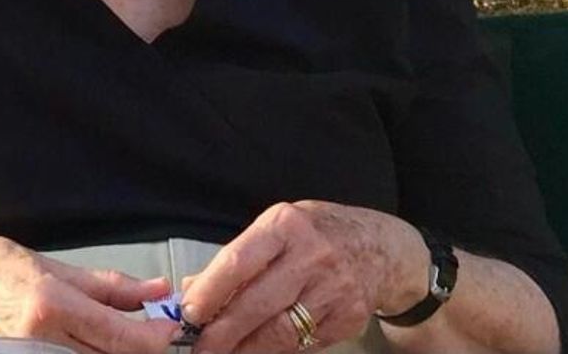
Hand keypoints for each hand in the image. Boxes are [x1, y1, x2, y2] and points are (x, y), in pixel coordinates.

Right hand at [0, 235, 181, 353]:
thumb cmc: (1, 269)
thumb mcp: (57, 267)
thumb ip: (109, 286)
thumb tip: (158, 290)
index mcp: (51, 305)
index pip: (116, 335)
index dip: (154, 338)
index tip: (176, 329)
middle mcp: (41, 341)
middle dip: (142, 351)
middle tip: (162, 337)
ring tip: (133, 340)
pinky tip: (101, 347)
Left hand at [179, 202, 428, 353]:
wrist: (380, 246)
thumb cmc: (315, 233)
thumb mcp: (277, 229)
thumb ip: (239, 258)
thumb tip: (193, 288)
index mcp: (285, 225)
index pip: (239, 261)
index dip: (210, 291)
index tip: (188, 313)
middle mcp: (311, 256)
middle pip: (257, 304)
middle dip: (222, 331)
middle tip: (197, 346)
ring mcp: (333, 290)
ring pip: (280, 332)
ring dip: (246, 349)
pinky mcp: (348, 319)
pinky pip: (304, 344)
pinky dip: (276, 351)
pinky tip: (257, 351)